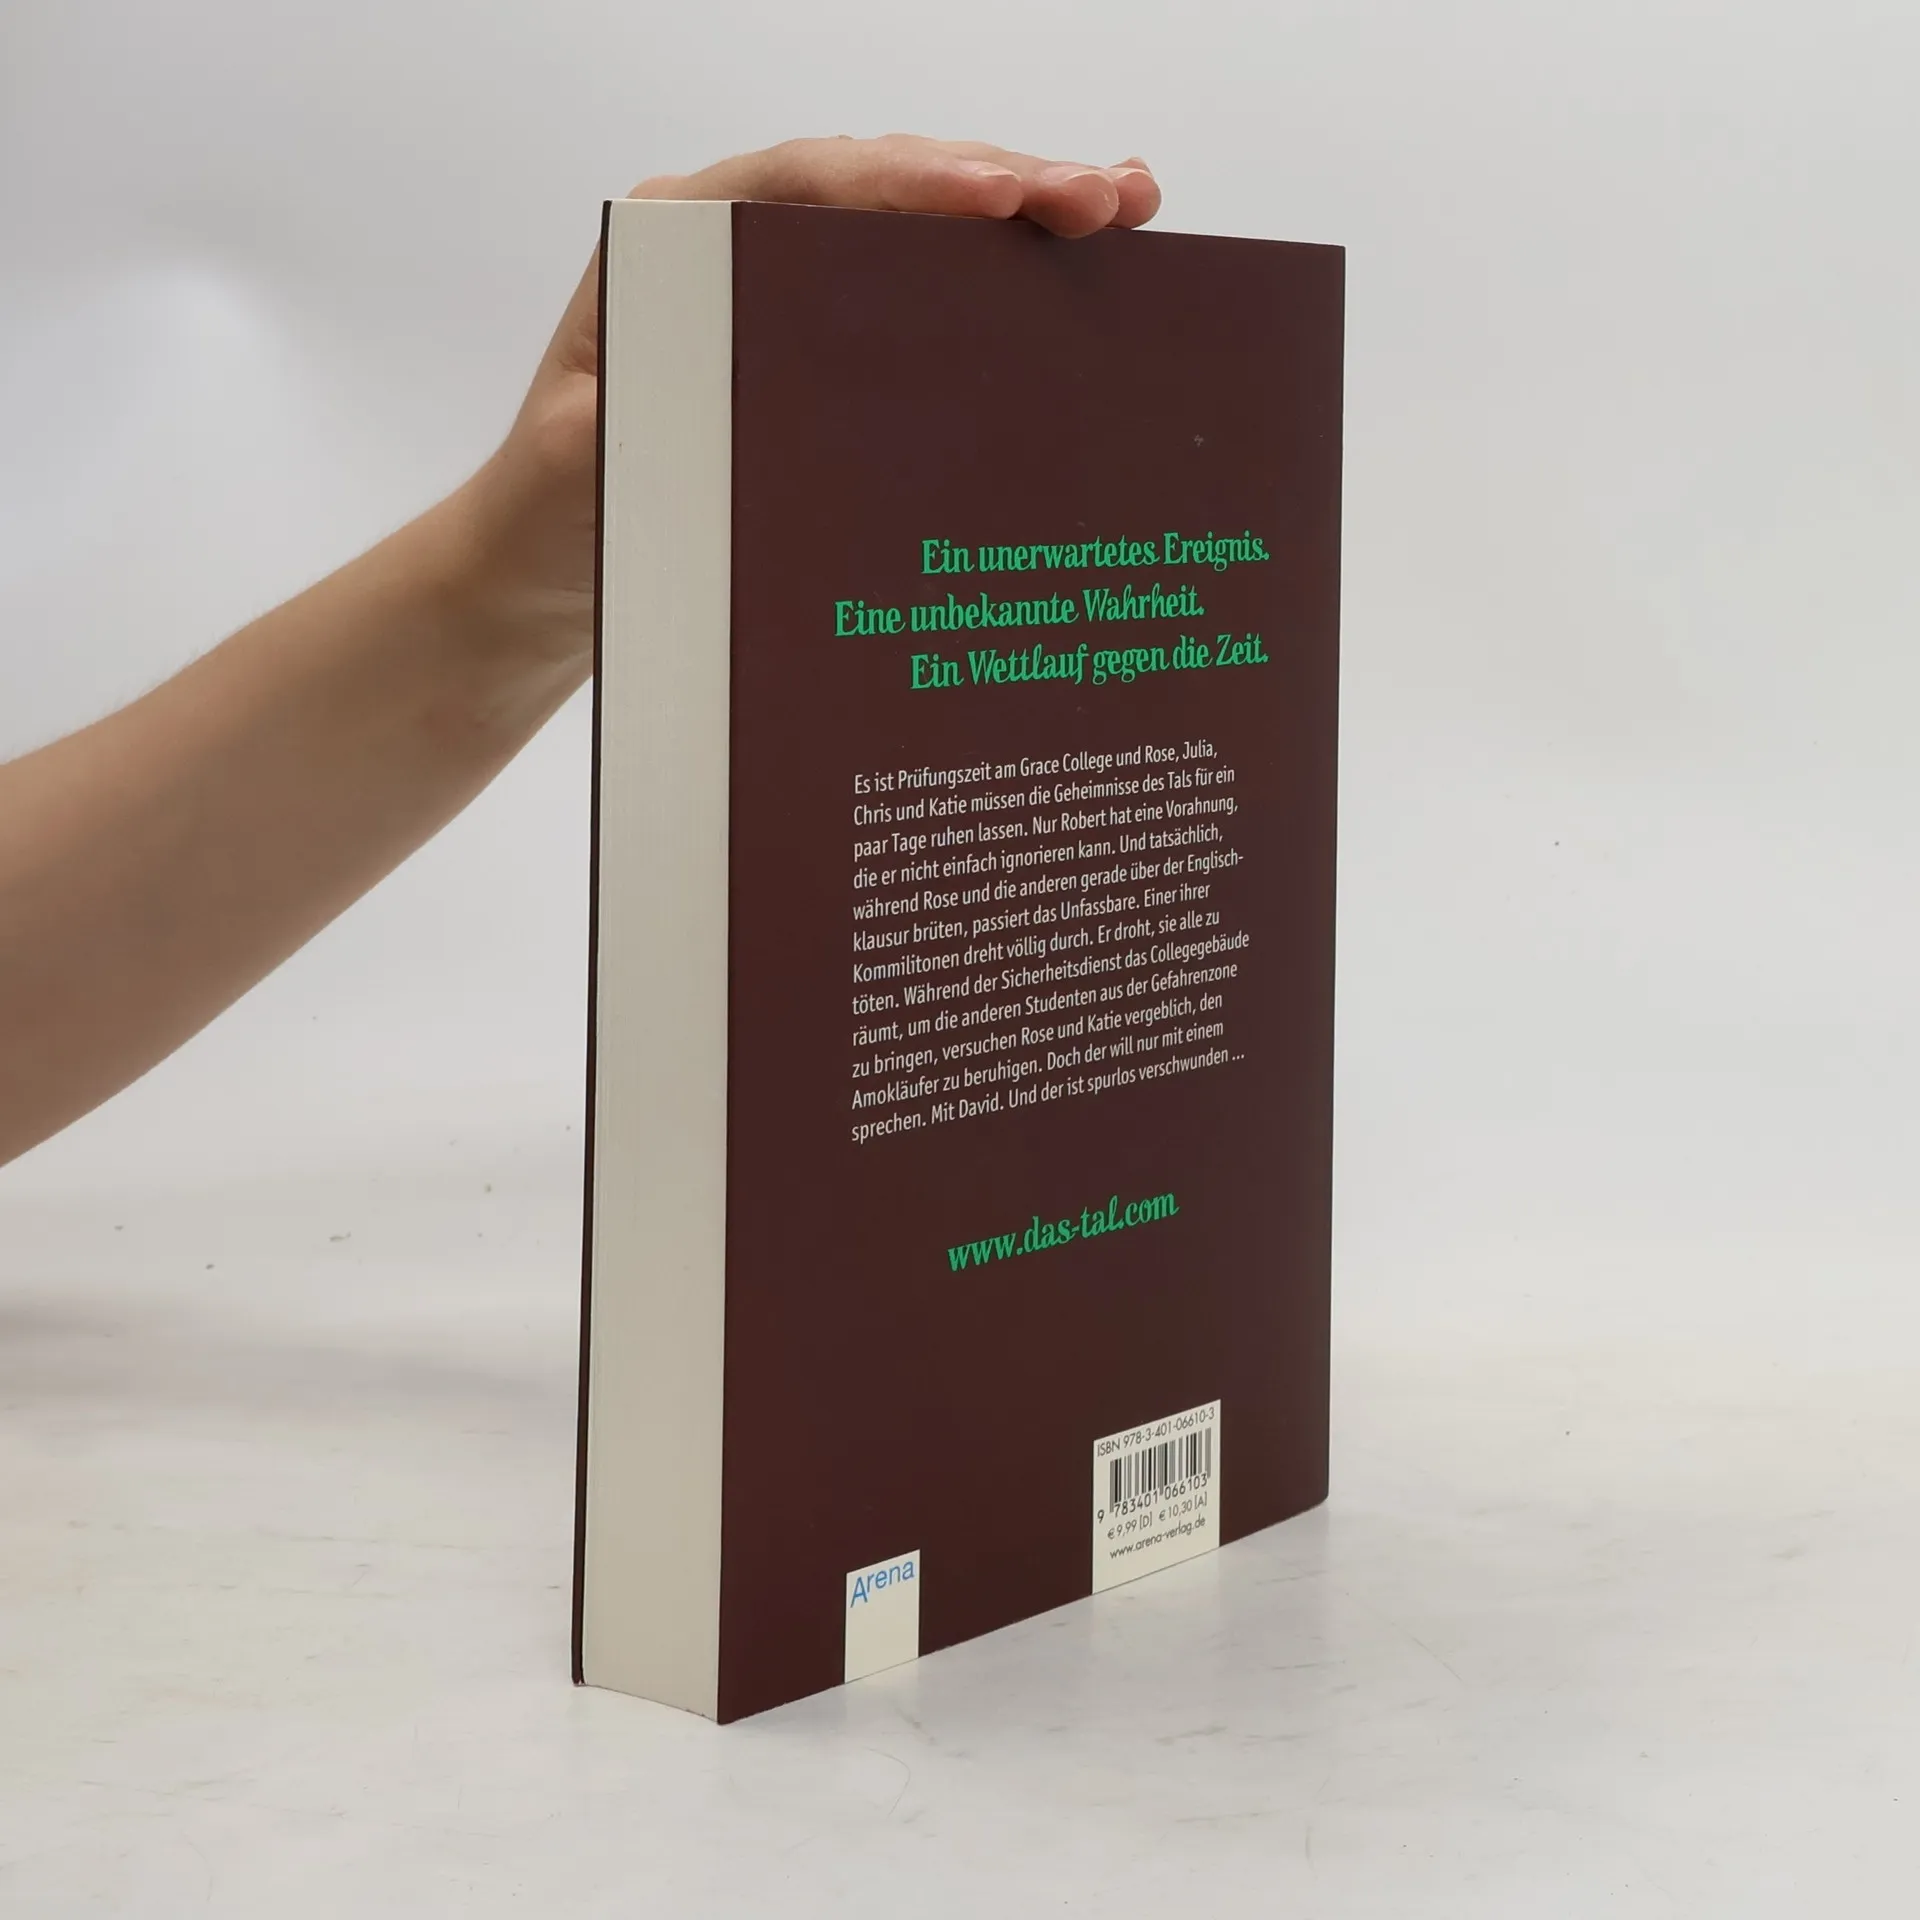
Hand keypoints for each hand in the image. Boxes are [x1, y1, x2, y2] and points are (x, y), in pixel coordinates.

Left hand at [453, 136, 1161, 686]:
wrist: (536, 579)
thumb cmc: (551, 519)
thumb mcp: (587, 466)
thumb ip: (647, 414)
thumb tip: (739, 383)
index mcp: (673, 248)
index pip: (806, 187)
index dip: (911, 183)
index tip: (1001, 198)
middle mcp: (735, 252)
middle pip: (881, 190)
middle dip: (1001, 184)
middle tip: (1106, 200)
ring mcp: (783, 300)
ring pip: (914, 236)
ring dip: (1020, 221)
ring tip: (1126, 208)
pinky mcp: (819, 358)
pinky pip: (916, 303)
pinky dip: (994, 287)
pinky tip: (1074, 274)